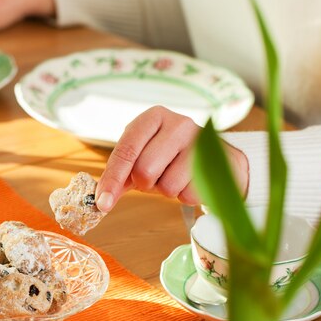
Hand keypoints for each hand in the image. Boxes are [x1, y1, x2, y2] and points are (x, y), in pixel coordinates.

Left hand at [95, 106, 248, 211]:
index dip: (113, 179)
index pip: (126, 150)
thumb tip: (101, 200)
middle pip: (144, 171)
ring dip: (166, 190)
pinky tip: (192, 181)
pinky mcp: (219, 164)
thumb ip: (121, 174)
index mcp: (153, 117)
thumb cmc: (171, 157)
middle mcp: (178, 123)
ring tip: (176, 176)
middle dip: (145, 184)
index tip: (102, 203)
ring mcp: (201, 143)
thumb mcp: (143, 155)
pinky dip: (185, 196)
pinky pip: (188, 195)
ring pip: (167, 186)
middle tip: (155, 177)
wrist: (219, 158)